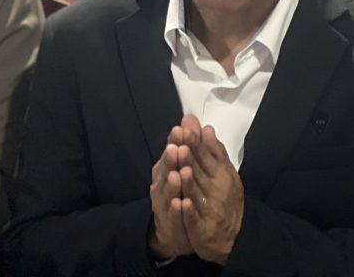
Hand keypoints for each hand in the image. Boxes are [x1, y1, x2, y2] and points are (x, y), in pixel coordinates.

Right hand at [149, 125, 193, 259]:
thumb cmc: (180, 194)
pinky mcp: (170, 223)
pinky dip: (175, 210)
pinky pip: (172, 216)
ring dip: (172, 183)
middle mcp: (162, 184)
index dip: (175, 143)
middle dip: (171, 159)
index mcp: (168, 170)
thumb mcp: (186, 167)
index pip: (171, 154)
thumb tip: (191, 119)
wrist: (175, 232)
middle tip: (177, 148)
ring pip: (167, 192)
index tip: (181, 130)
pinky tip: (179, 204)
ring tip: (178, 174)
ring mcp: (164, 204)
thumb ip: (189, 145)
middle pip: (166, 170)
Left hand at [176, 114, 243, 263]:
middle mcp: (216, 191)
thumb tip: (206, 128)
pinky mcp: (203, 228)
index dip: (195, 143)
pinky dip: (189, 212)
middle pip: (200, 172)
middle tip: (180, 143)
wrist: (230, 238)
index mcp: (221, 175)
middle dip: (190, 158)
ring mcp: (210, 210)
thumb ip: (214, 151)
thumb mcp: (224, 173)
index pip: (206, 156)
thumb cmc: (224, 199)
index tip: (186, 128)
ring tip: (181, 169)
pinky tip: (182, 203)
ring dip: (189, 182)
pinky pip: (195, 219)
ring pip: (196, 194)